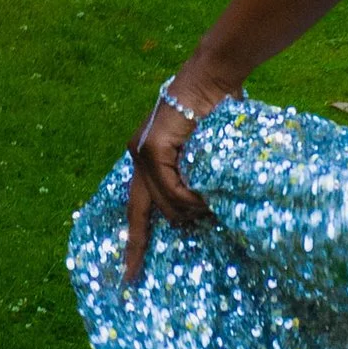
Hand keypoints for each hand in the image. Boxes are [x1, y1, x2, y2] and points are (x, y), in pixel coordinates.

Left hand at [122, 79, 223, 287]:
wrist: (214, 75)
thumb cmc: (217, 110)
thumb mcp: (203, 153)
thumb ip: (196, 178)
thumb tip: (204, 211)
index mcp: (147, 157)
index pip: (136, 207)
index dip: (134, 241)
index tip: (129, 273)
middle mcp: (138, 156)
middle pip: (138, 212)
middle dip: (138, 245)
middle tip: (142, 268)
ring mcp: (143, 151)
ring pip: (163, 204)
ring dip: (189, 212)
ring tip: (210, 208)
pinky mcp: (153, 148)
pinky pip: (171, 190)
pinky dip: (189, 199)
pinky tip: (206, 198)